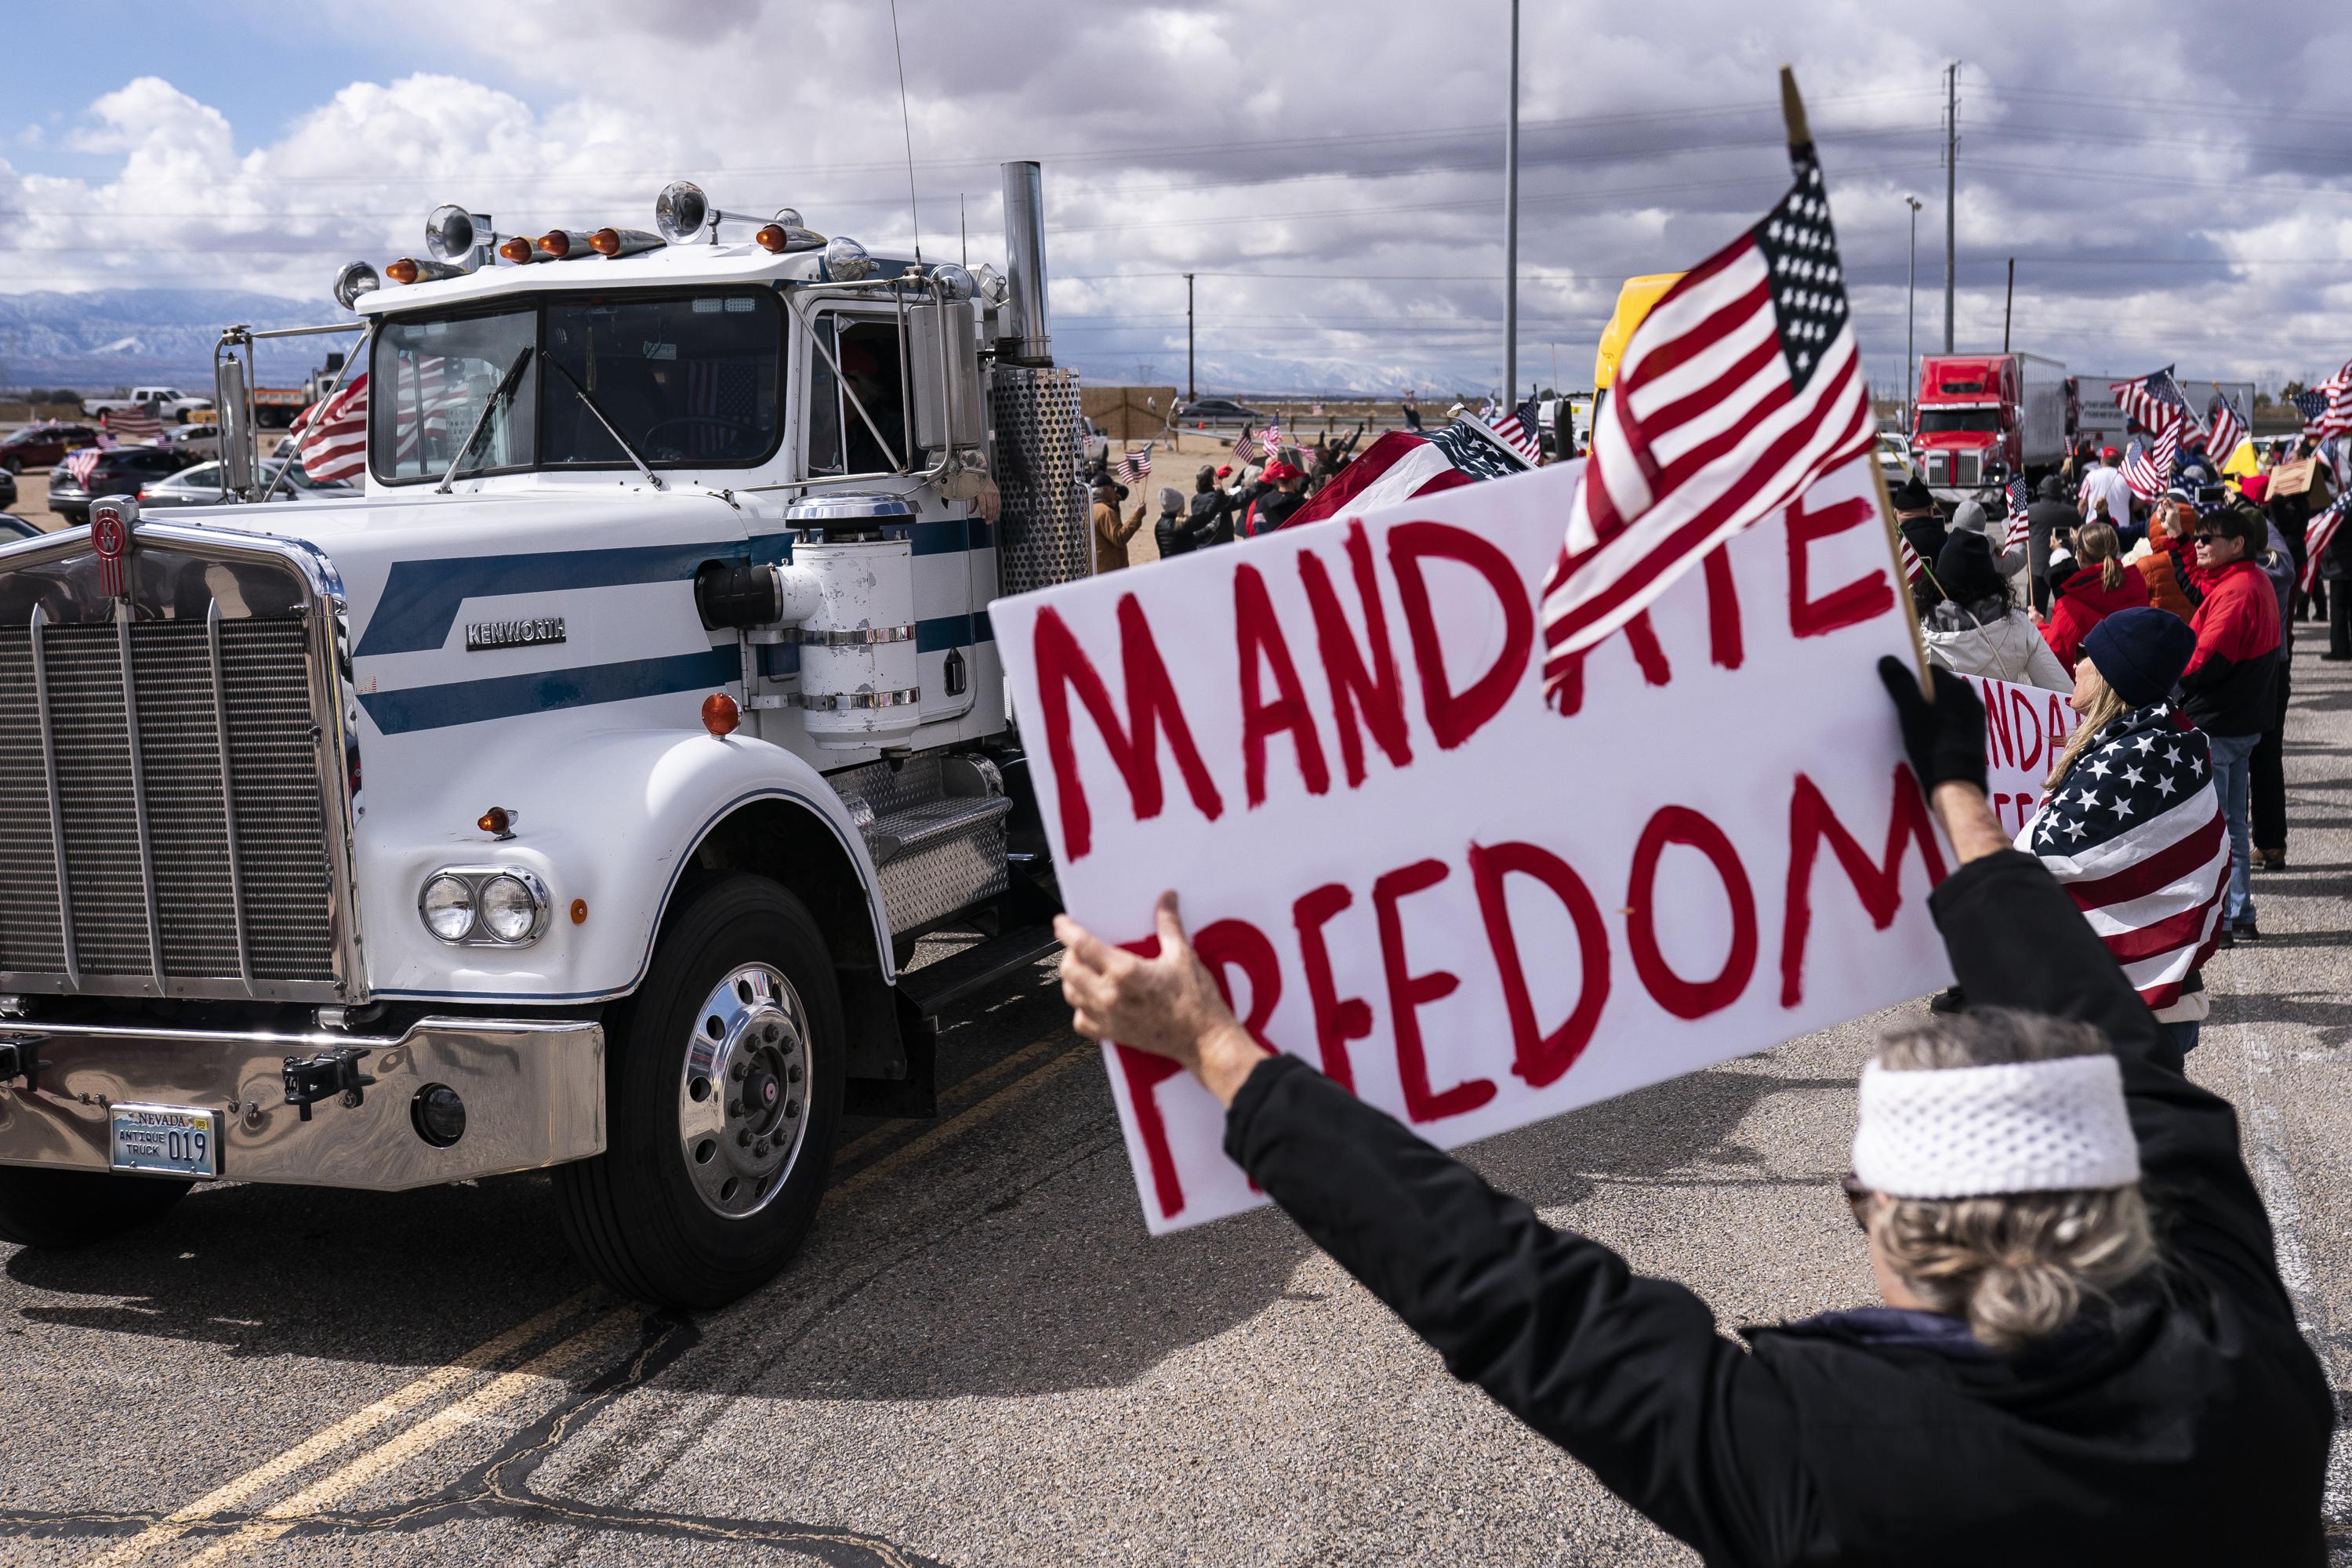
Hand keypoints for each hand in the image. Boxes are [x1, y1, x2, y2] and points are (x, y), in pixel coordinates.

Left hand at [1056, 892, 1268, 1106]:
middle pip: (1069, 970)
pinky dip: (1081, 1008)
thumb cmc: (1196, 1002)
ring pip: (1071, 995)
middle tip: (1077, 947)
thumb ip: (1168, 924)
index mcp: (1125, 972)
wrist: (1204, 1040)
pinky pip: (1081, 1022)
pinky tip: (1091, 1000)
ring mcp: (1108, 1017)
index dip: (1067, 930)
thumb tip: (1166, 899)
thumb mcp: (1183, 955)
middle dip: (1069, 954)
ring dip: (1072, 979)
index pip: (1083, 945)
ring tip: (1083, 970)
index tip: (1061, 923)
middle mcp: (1110, 995)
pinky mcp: (1112, 1034)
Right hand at [1877, 656, 1987, 793]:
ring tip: (1914, 727)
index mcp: (1957, 688)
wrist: (1955, 785)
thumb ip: (1901, 685)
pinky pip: (1953, 723)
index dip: (1911, 678)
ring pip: (1947, 707)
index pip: (1930, 671)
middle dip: (1921, 695)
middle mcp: (1971, 699)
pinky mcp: (1975, 737)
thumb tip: (1888, 659)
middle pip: (1939, 689)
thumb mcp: (1910, 713)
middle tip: (1902, 710)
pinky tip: (1929, 740)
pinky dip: (1941, 726)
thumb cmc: (1932, 745)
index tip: (1897, 691)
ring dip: (1931, 711)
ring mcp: (1975, 719)